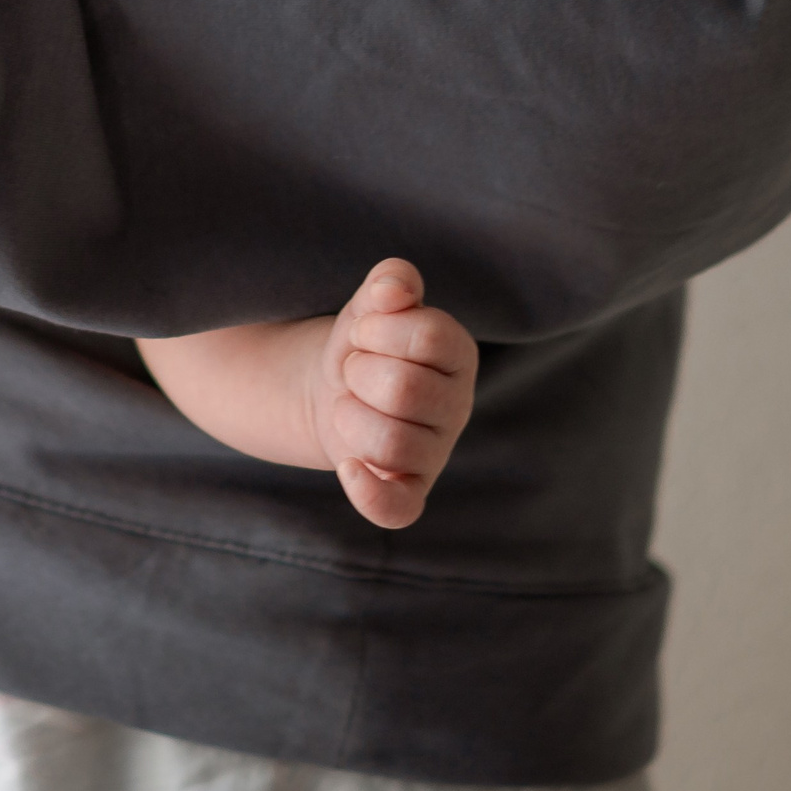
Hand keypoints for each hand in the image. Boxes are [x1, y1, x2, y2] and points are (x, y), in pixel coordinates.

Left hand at [312, 258, 477, 529]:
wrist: (331, 387)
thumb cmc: (362, 342)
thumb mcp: (371, 302)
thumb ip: (390, 281)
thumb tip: (394, 292)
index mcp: (459, 355)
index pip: (431, 336)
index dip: (379, 330)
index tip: (363, 333)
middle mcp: (457, 407)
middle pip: (405, 391)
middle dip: (359, 373)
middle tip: (354, 372)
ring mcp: (435, 453)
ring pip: (392, 443)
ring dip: (349, 417)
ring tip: (348, 405)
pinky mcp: (408, 491)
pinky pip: (399, 509)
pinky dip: (368, 492)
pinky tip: (348, 467)